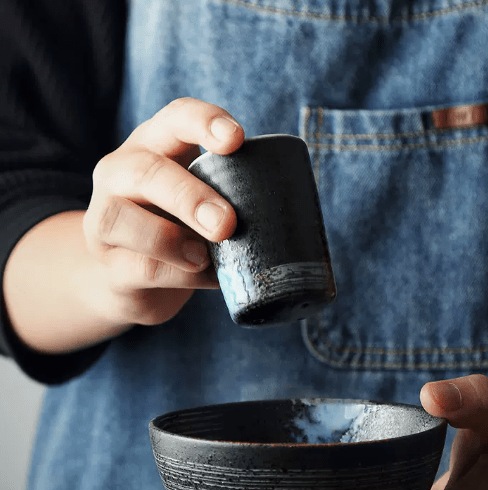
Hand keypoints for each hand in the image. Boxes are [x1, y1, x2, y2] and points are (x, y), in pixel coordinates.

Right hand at [84, 98, 243, 325]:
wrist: (130, 276)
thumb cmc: (178, 227)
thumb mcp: (199, 199)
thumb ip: (230, 196)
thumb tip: (289, 215)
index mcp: (153, 147)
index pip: (174, 118)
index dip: (203, 122)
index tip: (236, 140)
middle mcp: (119, 174)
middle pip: (146, 171)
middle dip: (189, 196)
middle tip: (226, 223)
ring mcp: (103, 219)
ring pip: (122, 219)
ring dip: (170, 241)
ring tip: (206, 257)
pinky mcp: (108, 264)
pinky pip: (137, 267)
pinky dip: (176, 275)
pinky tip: (204, 277)